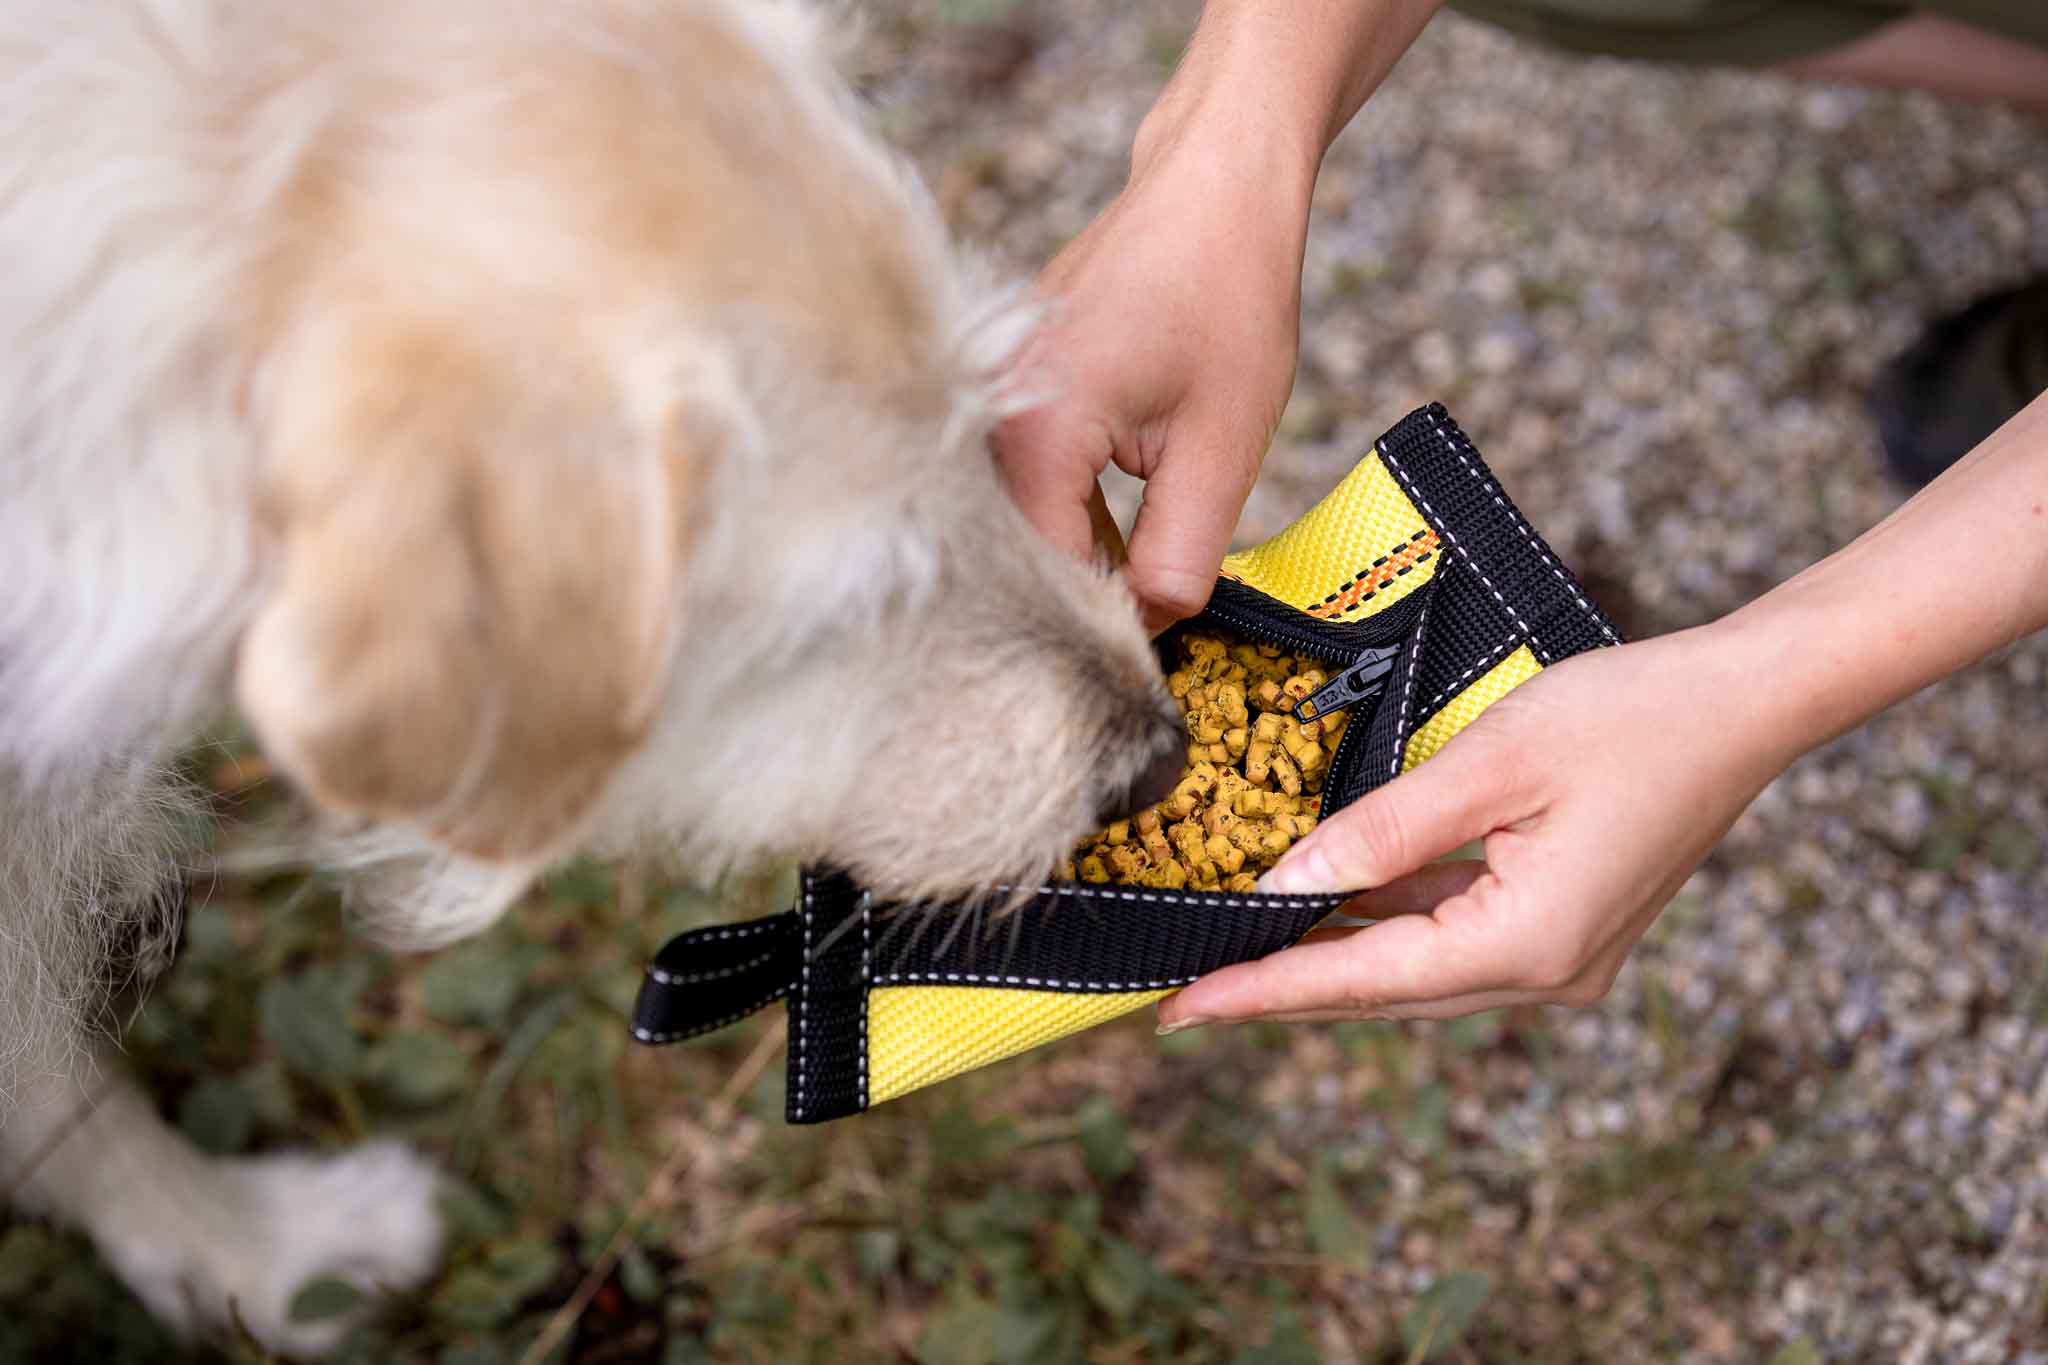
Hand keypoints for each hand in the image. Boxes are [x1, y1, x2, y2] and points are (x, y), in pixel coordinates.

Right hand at [995, 112, 1312, 631]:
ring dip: (1071, 557)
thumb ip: (1181, 557)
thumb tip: (1151, 634)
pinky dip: (1063, 514)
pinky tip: (1115, 523)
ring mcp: (984, 401)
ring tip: (1136, 569)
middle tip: (1148, 625)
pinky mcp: (1000, 393)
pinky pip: (1016, 483)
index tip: (1152, 661)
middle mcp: (983, 419)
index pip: (1048, 581)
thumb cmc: (1225, 292)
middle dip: (1081, 599)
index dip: (1104, 629)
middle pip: (1015, 557)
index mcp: (1032, 436)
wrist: (1212, 185)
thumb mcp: (1222, 447)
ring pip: (1013, 524)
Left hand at [1156, 626, 1797, 1025]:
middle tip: (1182, 991)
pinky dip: (1387, 923)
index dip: (1262, 992)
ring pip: (1415, 970)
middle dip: (1282, 985)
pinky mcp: (1564, 926)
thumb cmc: (1631, 715)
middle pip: (1383, 990)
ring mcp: (1561, 958)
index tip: (1177, 1010)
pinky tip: (1330, 901)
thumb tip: (1284, 886)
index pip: (1361, 981)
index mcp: (1527, 943)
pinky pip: (1452, 937)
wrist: (1744, 702)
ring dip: (1330, 956)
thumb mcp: (1489, 762)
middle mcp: (1545, 973)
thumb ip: (1381, 830)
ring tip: (1236, 948)